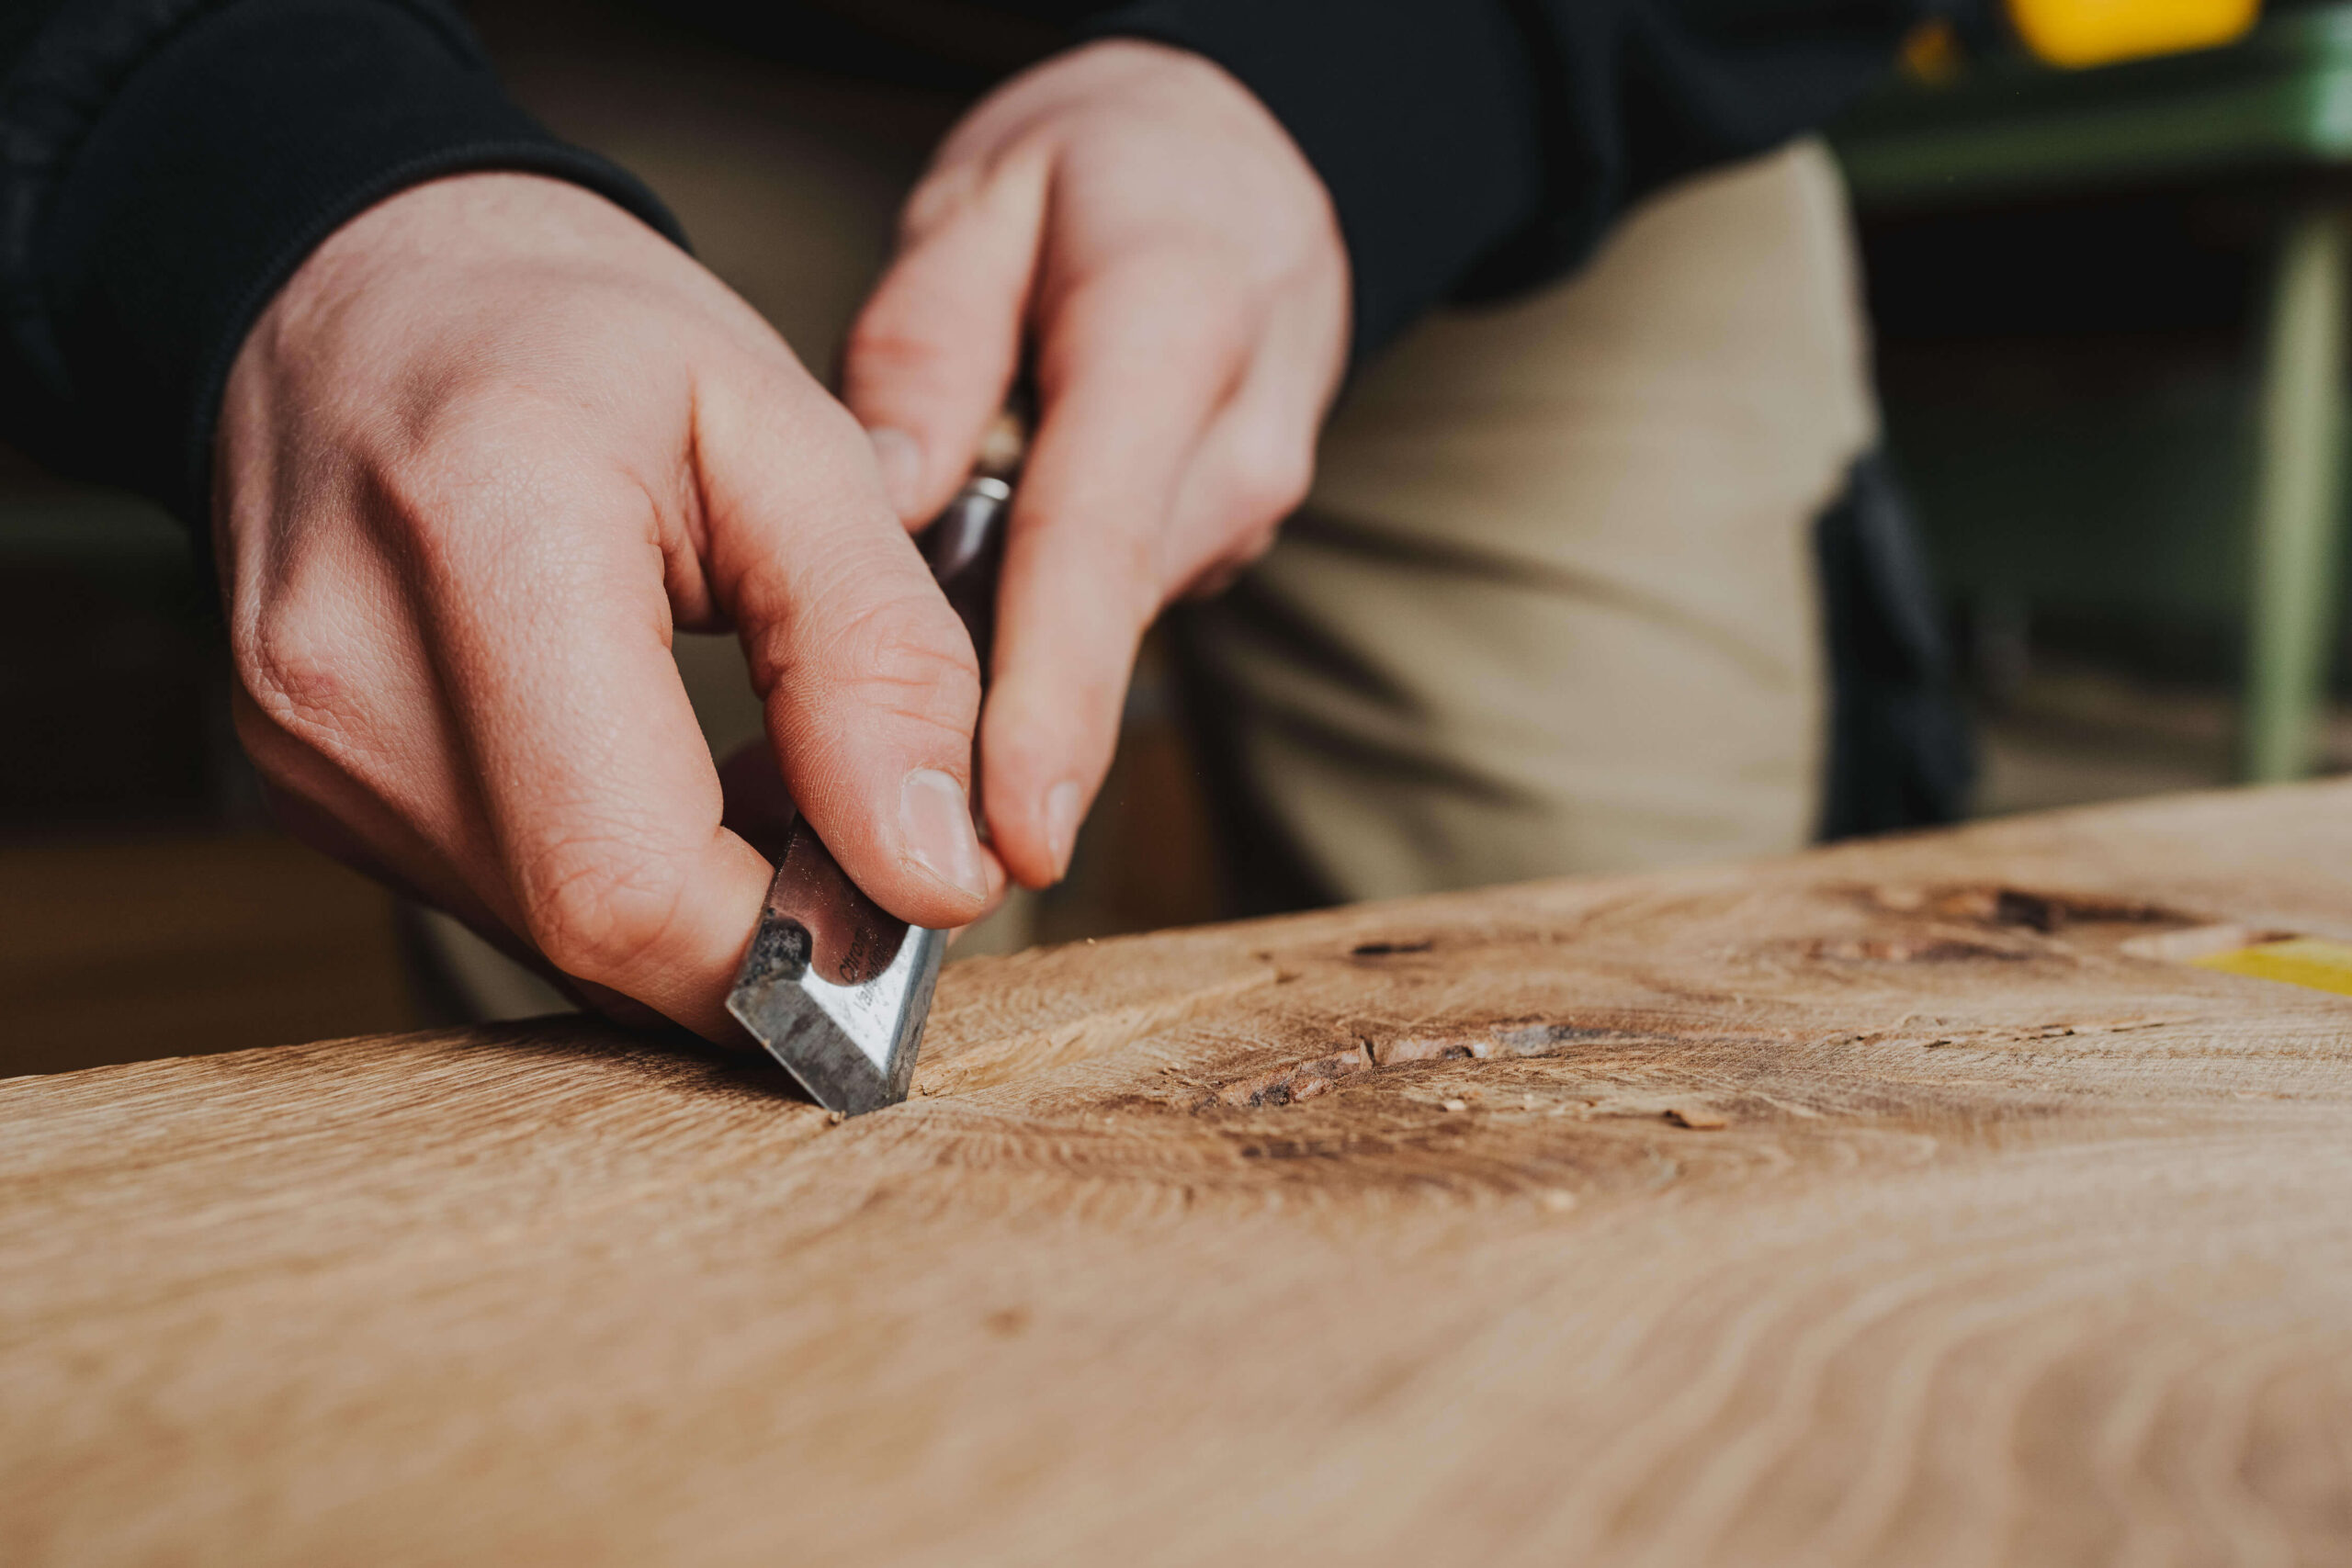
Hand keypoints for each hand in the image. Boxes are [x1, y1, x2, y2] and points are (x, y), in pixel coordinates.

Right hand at [216, 173, 1004, 1039]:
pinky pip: (512, 904)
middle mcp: (352, 674)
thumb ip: (879, 651)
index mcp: (480, 538)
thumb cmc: (574, 332)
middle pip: (596, 932)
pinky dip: (632, 872)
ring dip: (709, 906)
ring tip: (781, 771)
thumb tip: (939, 869)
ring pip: (560, 942)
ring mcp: (312, 749)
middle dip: (778, 930)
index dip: (804, 935)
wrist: (363, 295)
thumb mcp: (787, 436)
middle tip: (879, 831)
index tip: (926, 885)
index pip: (630, 874)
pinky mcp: (313, 791)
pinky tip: (684, 775)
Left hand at [843, 39, 1348, 888]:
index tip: (1014, 832)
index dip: (1056, 704)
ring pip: (1105, 625)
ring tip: (892, 654)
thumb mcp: (985, 198)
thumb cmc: (1101, 169)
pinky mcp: (1223, 543)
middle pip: (1105, 618)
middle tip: (872, 836)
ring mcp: (1245, 504)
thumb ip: (931, 342)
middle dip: (998, 733)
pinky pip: (1113, 609)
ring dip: (1002, 666)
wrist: (1242, 164)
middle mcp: (1237, 440)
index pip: (1101, 543)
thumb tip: (893, 499)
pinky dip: (1034, 629)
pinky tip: (969, 602)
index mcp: (1176, 323)